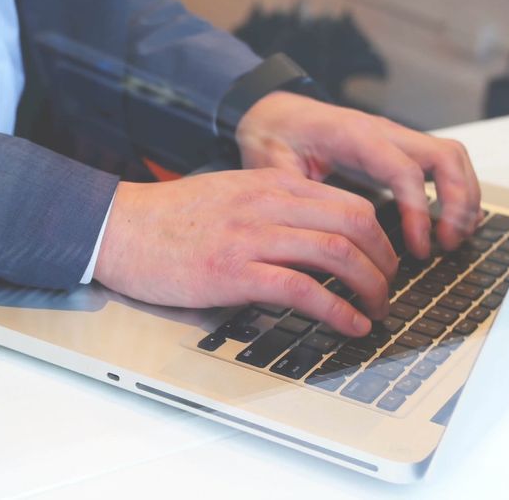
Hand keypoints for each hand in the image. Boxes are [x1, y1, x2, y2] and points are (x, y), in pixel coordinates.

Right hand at [94, 169, 396, 336]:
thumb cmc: (168, 219)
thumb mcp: (229, 194)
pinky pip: (304, 290)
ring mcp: (252, 237)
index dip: (380, 237)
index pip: (348, 202)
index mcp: (270, 184)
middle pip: (356, 223)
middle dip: (385, 261)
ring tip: (377, 311)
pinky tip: (350, 325)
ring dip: (370, 288)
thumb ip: (270, 205)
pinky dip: (338, 310)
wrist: (120, 228)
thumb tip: (310, 233)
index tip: (383, 262)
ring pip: (338, 254)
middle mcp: (268, 204)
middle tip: (388, 288)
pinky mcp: (235, 272)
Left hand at [236, 91, 481, 257]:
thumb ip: (294, 195)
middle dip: (458, 202)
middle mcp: (383, 132)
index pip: (405, 170)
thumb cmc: (273, 136)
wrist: (273, 113)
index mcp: (355, 136)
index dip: (419, 211)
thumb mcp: (272, 164)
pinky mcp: (397, 148)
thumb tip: (313, 236)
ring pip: (452, 157)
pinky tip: (450, 222)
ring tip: (453, 239)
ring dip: (464, 197)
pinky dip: (455, 190)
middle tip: (447, 244)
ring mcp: (394, 138)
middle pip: (446, 157)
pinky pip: (440, 163)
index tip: (419, 248)